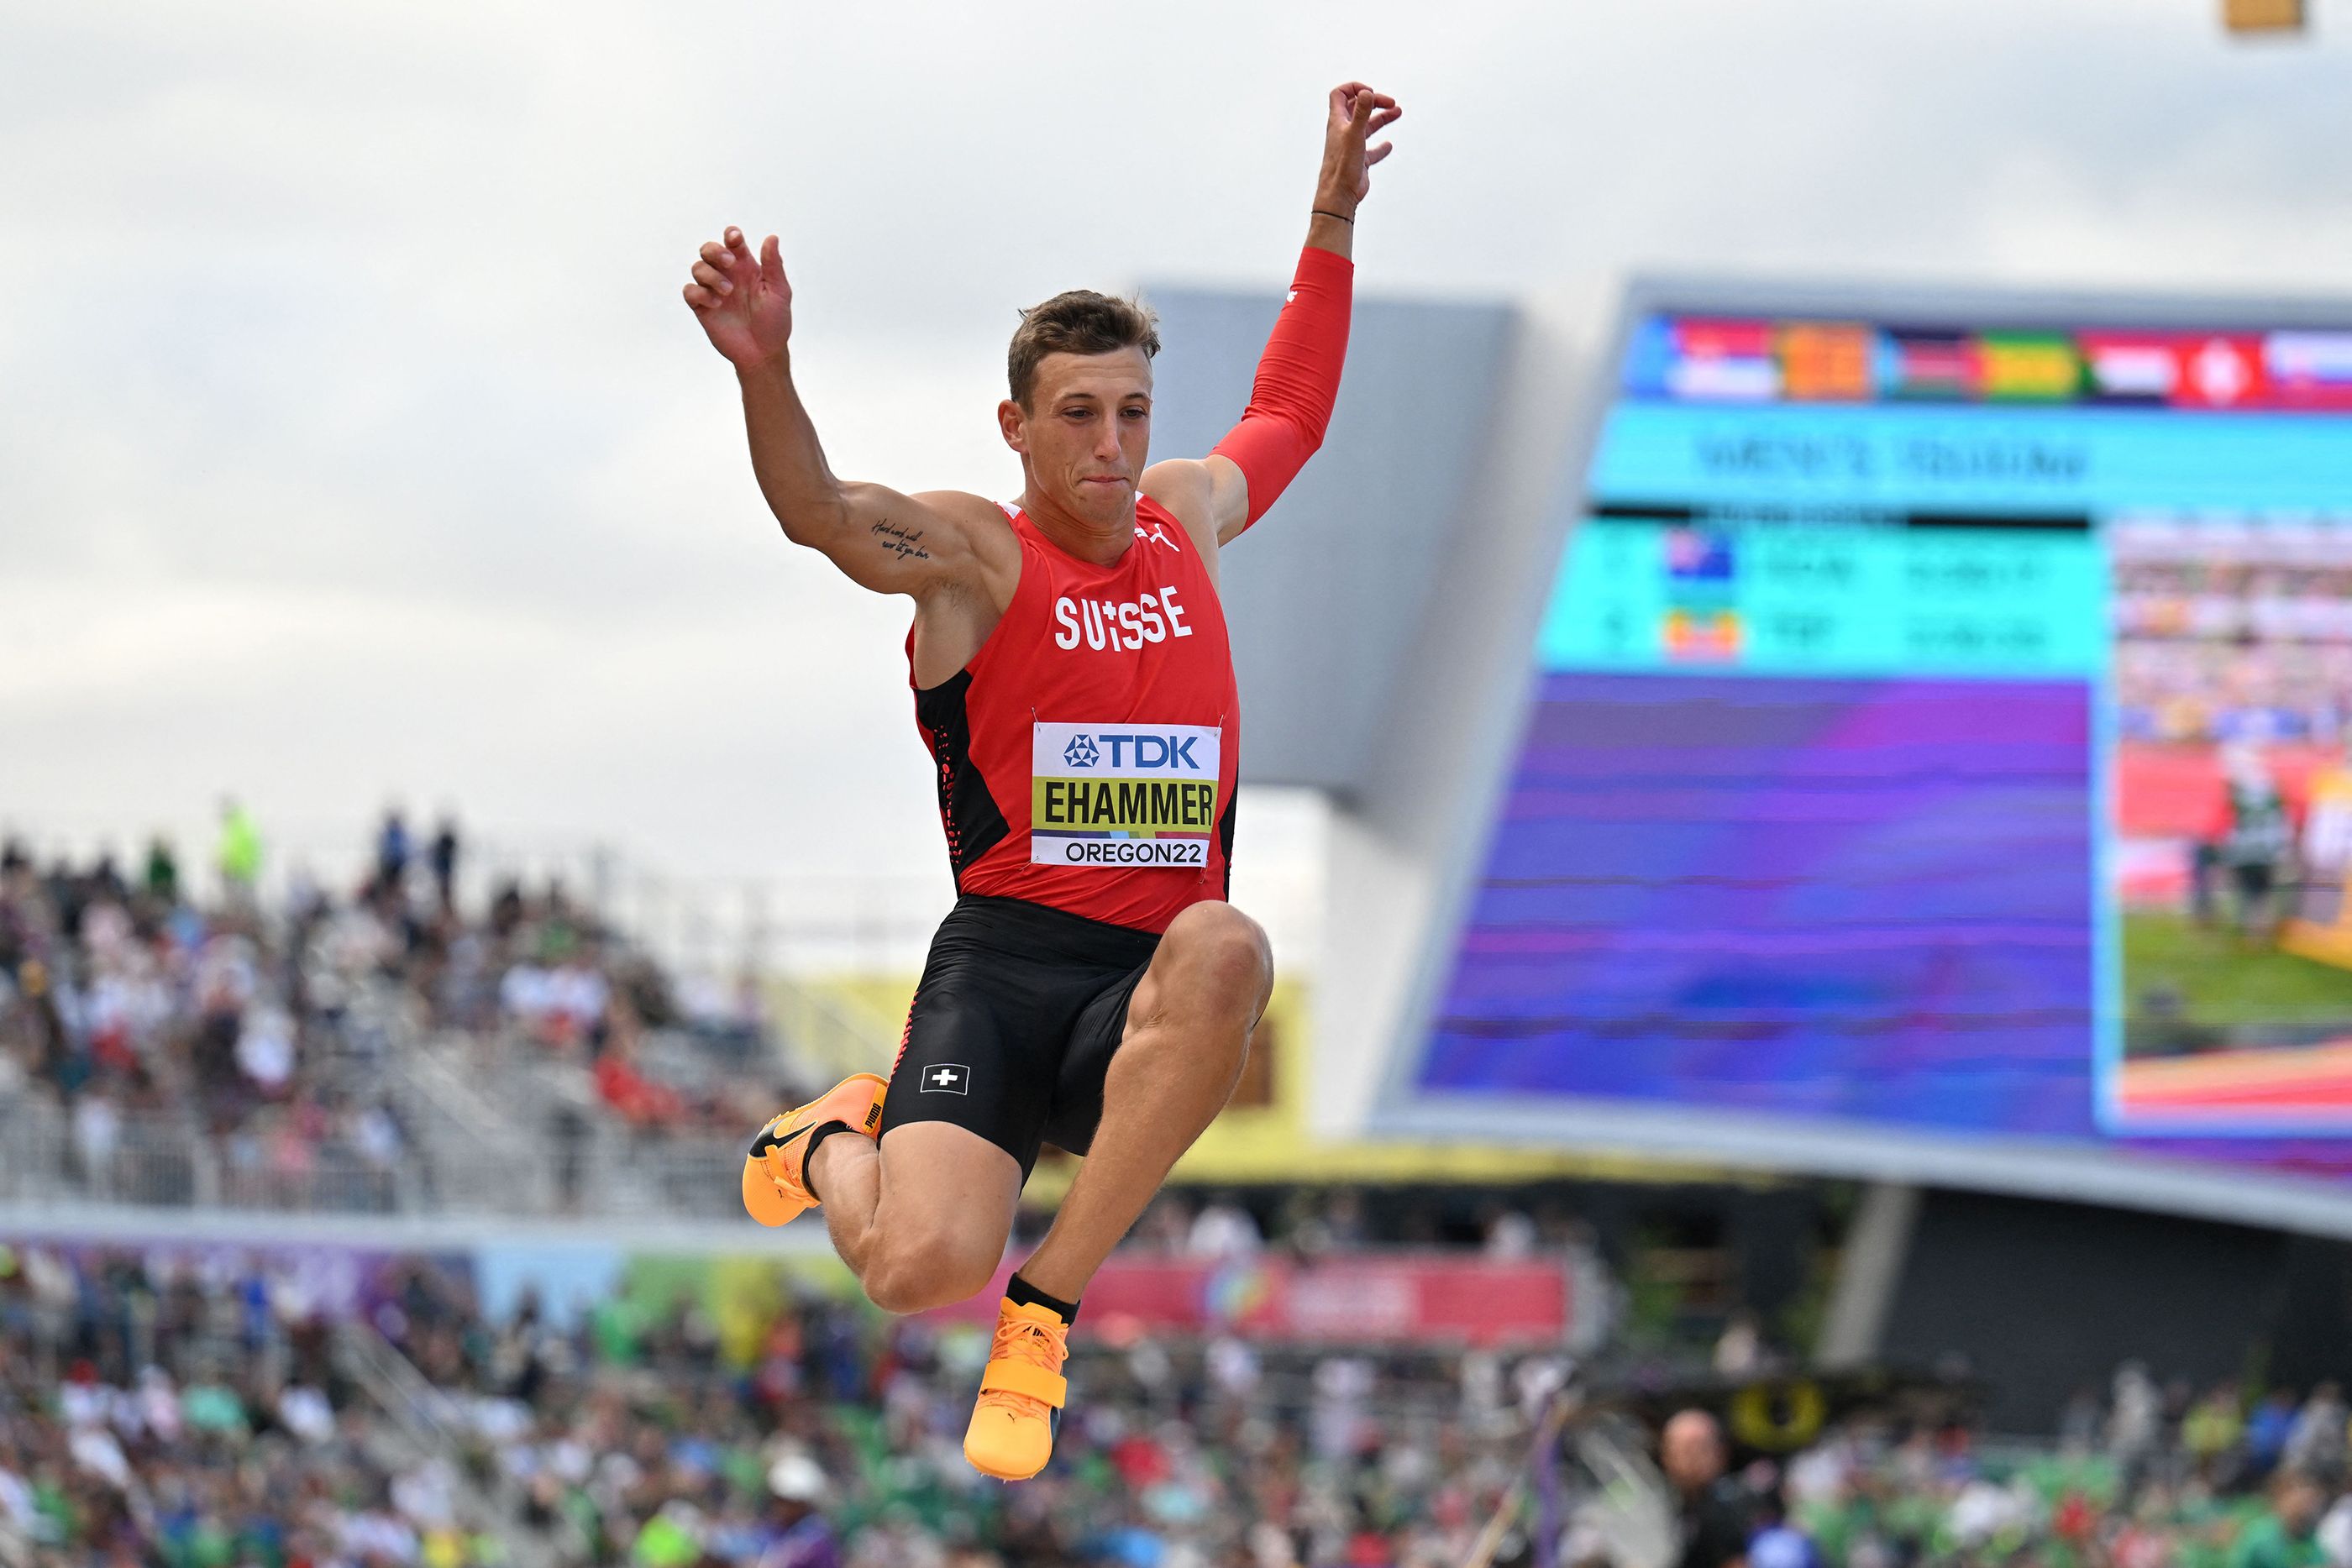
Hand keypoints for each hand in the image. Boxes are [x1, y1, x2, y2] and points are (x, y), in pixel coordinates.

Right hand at [683, 226, 791, 369]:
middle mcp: (727, 275)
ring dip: (711, 275)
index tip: (735, 239)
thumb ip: (773, 265)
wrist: (763, 352)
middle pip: (708, 249)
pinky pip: (690, 291)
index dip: (731, 235)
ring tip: (728, 292)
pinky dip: (699, 293)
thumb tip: (771, 237)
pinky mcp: (702, 307)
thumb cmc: (774, 322)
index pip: (733, 242)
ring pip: (697, 267)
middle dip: (715, 250)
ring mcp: (713, 290)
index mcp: (746, 267)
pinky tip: (716, 304)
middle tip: (730, 263)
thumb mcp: (779, 292)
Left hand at [1316, 82, 1401, 215]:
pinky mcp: (1359, 160)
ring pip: (1367, 127)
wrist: (1339, 194)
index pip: (1340, 95)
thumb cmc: (1342, 166)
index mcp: (1338, 121)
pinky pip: (1371, 150)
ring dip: (1381, 118)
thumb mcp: (1355, 134)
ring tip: (1397, 112)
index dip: (1354, 88)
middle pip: (1358, 108)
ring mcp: (1351, 146)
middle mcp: (1343, 131)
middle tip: (1391, 103)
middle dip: (1375, 101)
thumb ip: (1361, 112)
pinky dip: (1381, 146)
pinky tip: (1388, 145)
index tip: (1370, 92)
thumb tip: (1367, 92)